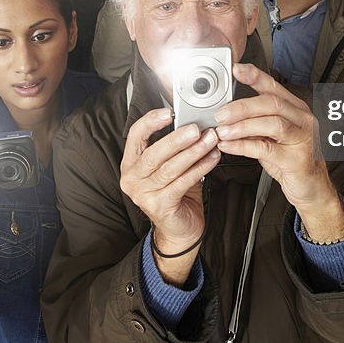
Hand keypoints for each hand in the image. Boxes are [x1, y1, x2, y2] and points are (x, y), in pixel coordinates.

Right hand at [119, 108, 219, 284]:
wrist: (179, 230)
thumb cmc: (176, 194)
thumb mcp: (171, 166)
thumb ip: (176, 147)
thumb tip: (193, 121)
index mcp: (131, 163)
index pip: (135, 135)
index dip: (150, 122)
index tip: (168, 112)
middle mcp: (132, 178)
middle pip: (154, 152)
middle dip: (177, 138)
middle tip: (197, 128)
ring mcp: (143, 193)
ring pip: (170, 167)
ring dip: (193, 152)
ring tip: (210, 140)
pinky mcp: (159, 205)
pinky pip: (182, 182)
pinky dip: (200, 168)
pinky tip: (212, 158)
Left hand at [214, 63, 343, 239]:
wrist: (311, 188)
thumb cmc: (291, 160)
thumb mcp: (271, 137)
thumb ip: (255, 124)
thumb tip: (227, 114)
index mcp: (295, 109)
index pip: (273, 87)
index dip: (254, 76)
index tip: (236, 69)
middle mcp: (302, 119)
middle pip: (271, 103)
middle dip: (242, 107)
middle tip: (221, 114)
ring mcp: (302, 138)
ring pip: (272, 123)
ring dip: (243, 126)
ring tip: (223, 131)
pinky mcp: (296, 159)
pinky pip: (266, 148)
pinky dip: (243, 146)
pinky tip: (229, 146)